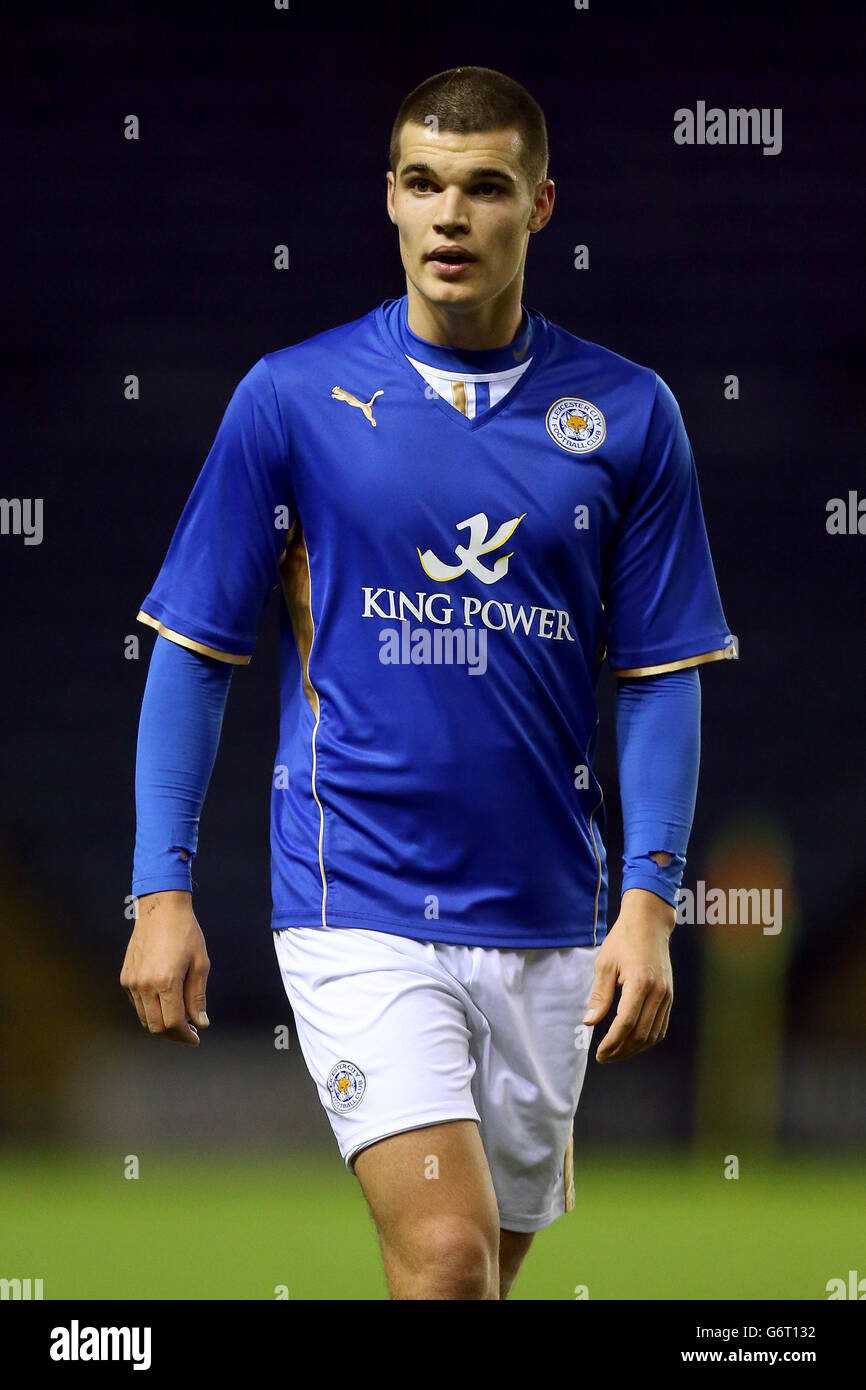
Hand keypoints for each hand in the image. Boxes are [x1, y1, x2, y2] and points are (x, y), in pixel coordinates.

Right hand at [120, 889, 209, 1044]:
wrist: (160, 908)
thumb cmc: (185, 932)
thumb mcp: (200, 963)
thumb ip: (197, 996)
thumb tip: (200, 1023)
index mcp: (165, 981)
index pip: (173, 1022)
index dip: (185, 1035)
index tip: (196, 1037)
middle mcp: (144, 984)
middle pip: (156, 1026)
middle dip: (174, 1035)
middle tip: (189, 1033)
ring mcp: (132, 982)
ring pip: (144, 1018)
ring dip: (161, 1025)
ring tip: (179, 1021)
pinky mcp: (125, 977)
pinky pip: (137, 1004)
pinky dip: (151, 1011)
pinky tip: (165, 1004)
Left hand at [583, 888, 673, 1062]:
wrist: (650, 923)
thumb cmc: (623, 940)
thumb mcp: (605, 964)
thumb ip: (600, 996)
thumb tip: (589, 1022)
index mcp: (640, 983)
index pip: (626, 1023)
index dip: (612, 1043)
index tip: (599, 1053)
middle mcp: (658, 992)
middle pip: (641, 1034)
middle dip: (621, 1051)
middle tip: (604, 1057)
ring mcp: (667, 995)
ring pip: (653, 1034)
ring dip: (634, 1049)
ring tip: (616, 1053)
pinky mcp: (670, 996)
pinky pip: (661, 1026)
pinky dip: (647, 1039)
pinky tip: (632, 1041)